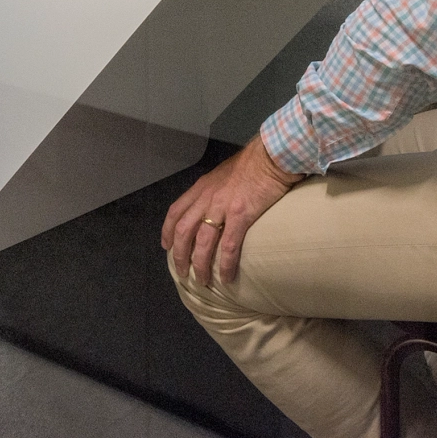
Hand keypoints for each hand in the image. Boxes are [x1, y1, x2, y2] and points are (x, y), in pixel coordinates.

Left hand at [161, 134, 302, 286]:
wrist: (270, 156)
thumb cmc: (251, 164)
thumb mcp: (222, 175)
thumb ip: (214, 191)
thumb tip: (213, 208)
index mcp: (200, 188)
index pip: (175, 212)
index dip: (167, 231)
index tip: (166, 247)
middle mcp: (206, 198)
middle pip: (183, 232)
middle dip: (179, 255)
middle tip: (182, 273)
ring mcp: (222, 207)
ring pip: (202, 243)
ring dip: (199, 265)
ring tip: (202, 281)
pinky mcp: (240, 215)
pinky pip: (228, 246)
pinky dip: (224, 264)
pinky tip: (225, 277)